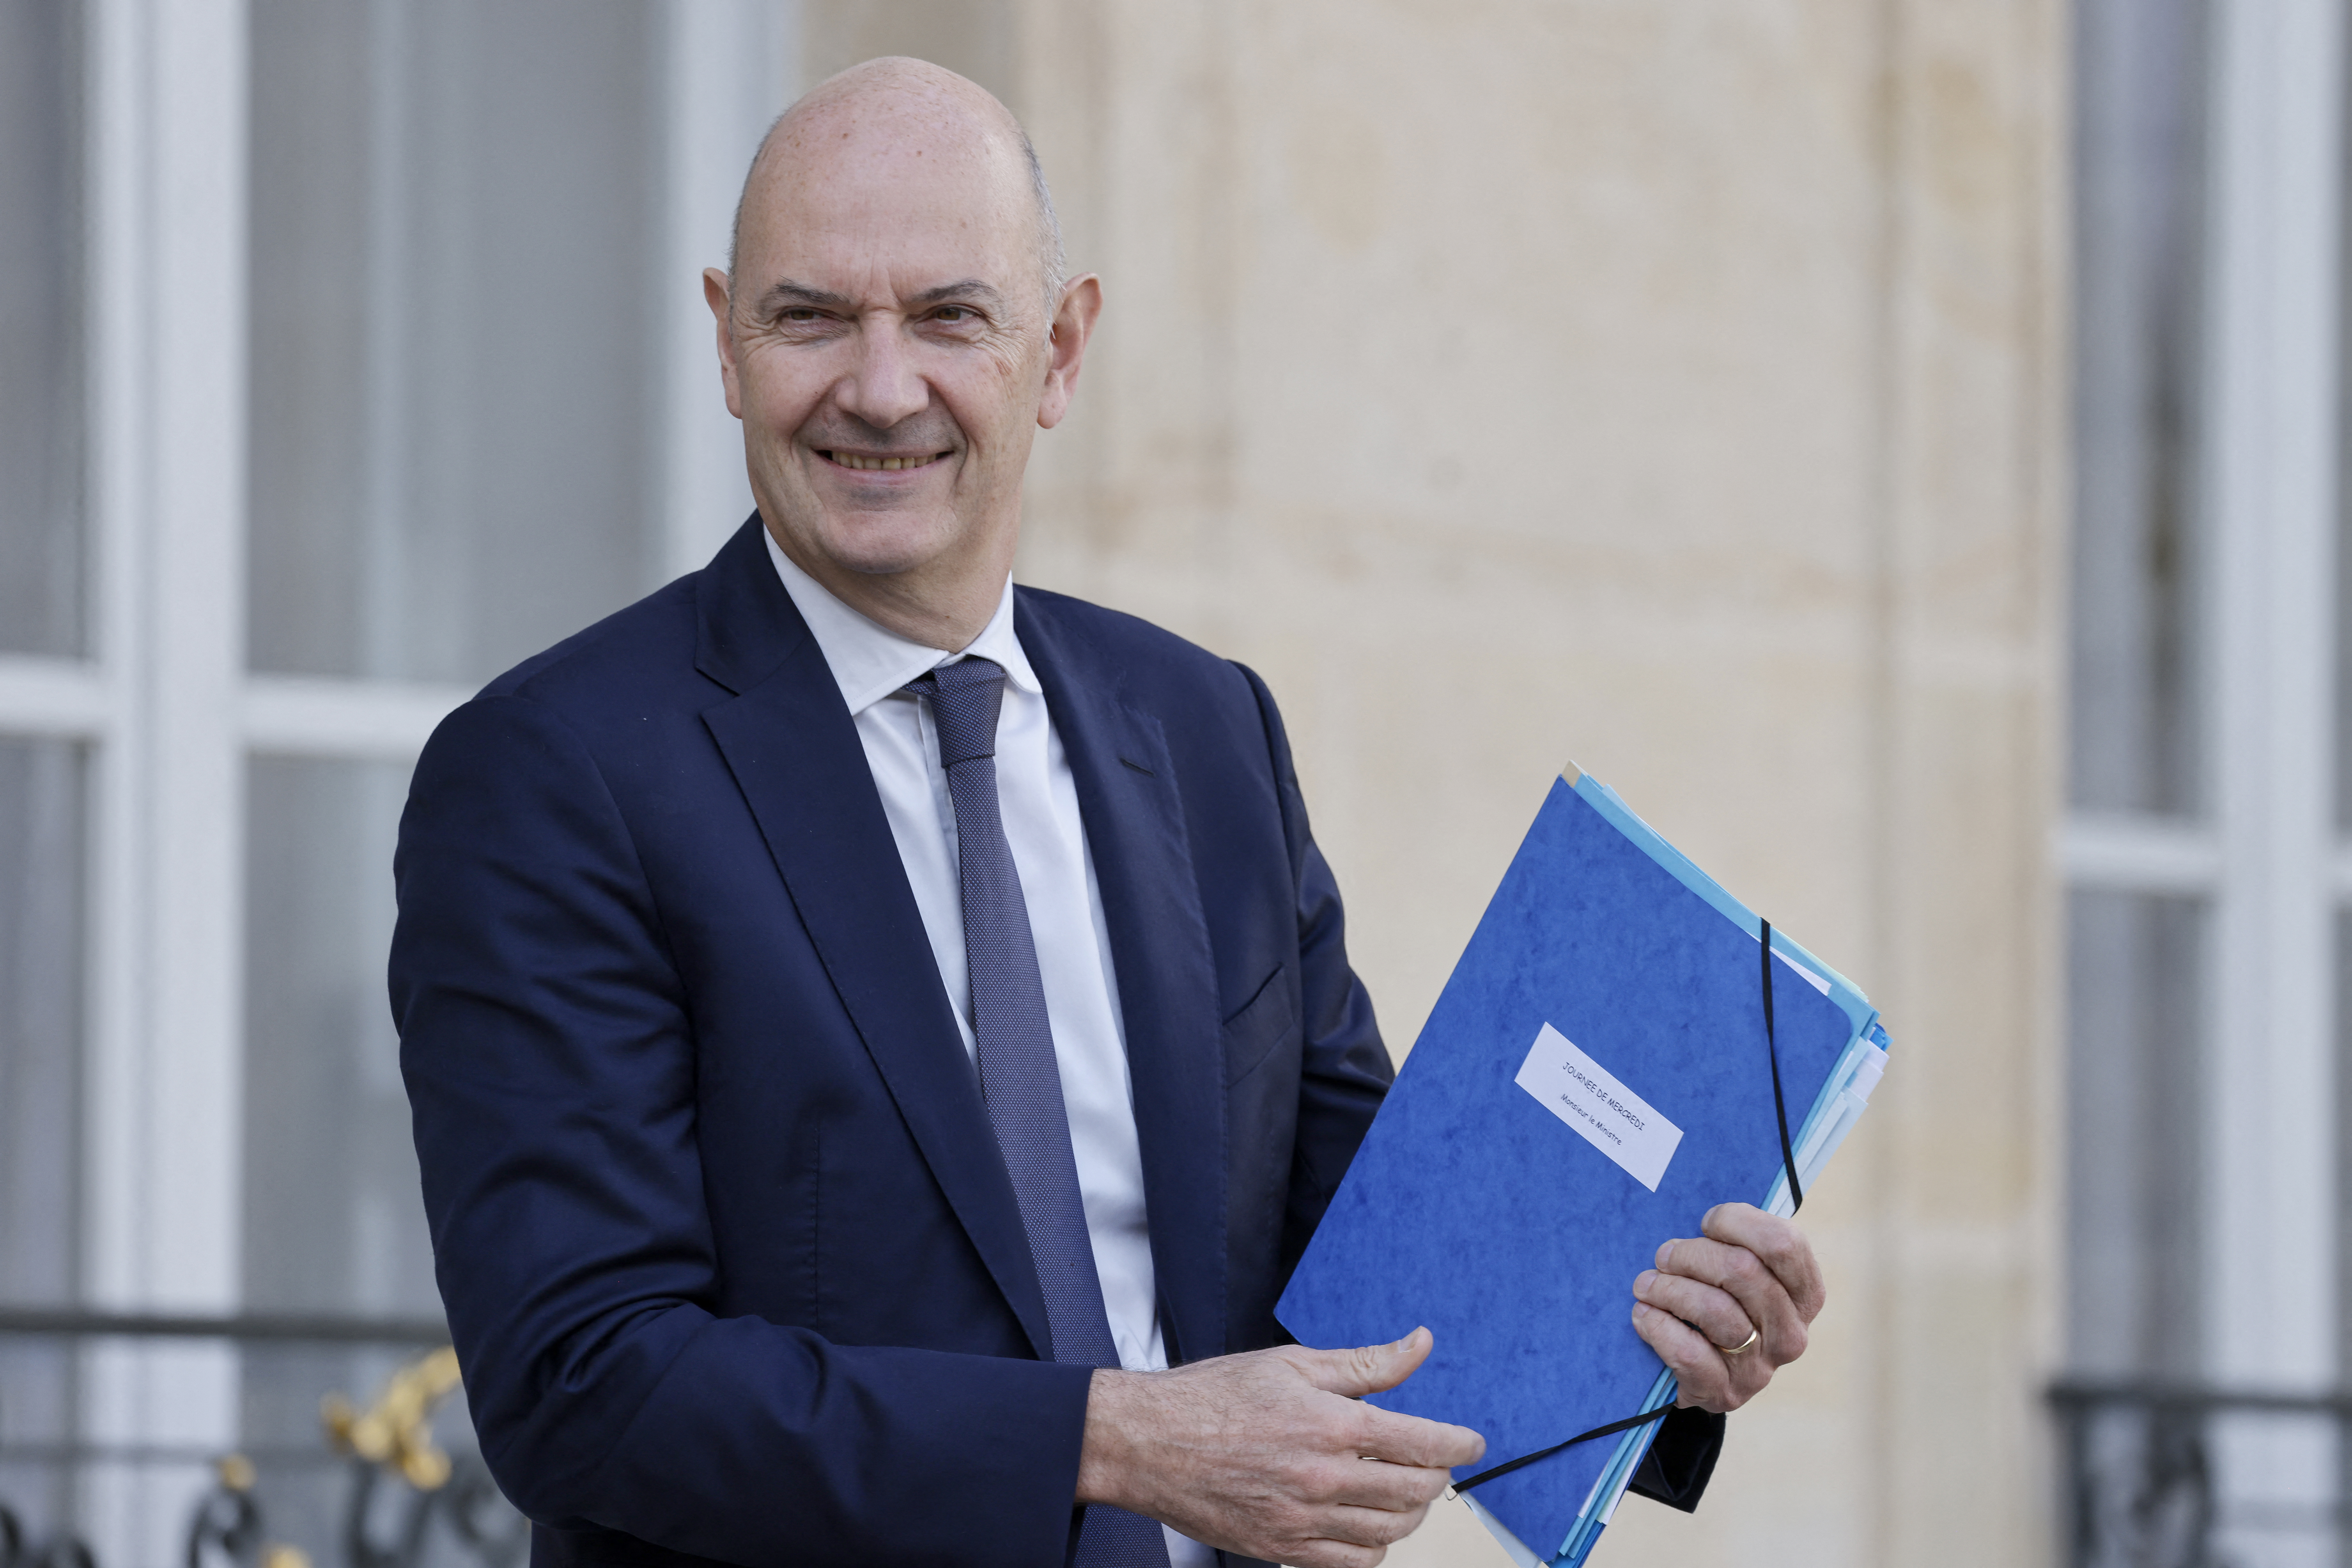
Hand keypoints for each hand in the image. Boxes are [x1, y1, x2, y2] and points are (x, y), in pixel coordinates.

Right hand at [1075, 1327, 1485, 1567]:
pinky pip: (1352, 1564)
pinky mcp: (1282, 1549)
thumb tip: (1420, 1344)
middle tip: (1435, 1464)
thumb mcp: (1294, 1364)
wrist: (1149, 1442)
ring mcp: (1303, 1520)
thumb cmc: (1215, 1396)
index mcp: (1331, 1425)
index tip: (1474, 1444)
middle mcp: (1323, 1478)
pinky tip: (1369, 1526)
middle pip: (1414, 1492)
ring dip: (1410, 1514)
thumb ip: (1366, 1364)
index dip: (1460, 1444)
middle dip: (1437, 1477)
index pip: (1422, 1443)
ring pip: (1390, 1533)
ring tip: (1404, 1493)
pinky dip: (1375, 1549)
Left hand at [1630, 1202, 1823, 1412]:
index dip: (1737, 1223)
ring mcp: (1761, 1368)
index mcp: (1804, 1294)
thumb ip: (1736, 1241)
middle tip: (1664, 1255)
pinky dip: (1659, 1327)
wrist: (1698, 1371)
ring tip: (1645, 1284)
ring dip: (1668, 1289)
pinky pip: (1689, 1352)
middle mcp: (1791, 1333)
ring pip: (1714, 1310)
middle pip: (1742, 1272)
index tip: (1706, 1222)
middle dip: (1691, 1255)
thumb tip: (1702, 1203)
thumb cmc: (1716, 1299)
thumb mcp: (1736, 1269)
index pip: (1784, 1243)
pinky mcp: (1724, 1392)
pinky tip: (1644, 1315)